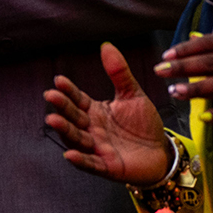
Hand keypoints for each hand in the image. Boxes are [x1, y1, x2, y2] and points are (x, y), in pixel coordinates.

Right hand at [44, 42, 172, 184]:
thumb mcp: (132, 95)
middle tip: (51, 96)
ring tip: (53, 120)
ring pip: (77, 139)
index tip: (59, 80)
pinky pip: (90, 163)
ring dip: (65, 130)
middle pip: (73, 117)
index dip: (69, 91)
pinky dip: (80, 160)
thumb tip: (106, 46)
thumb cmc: (144, 125)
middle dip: (62, 108)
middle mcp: (92, 129)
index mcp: (95, 112)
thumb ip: (119, 73)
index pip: (78, 100)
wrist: (161, 152)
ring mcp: (97, 148)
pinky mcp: (107, 166)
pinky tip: (70, 154)